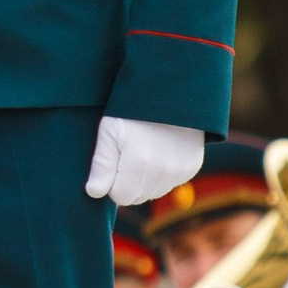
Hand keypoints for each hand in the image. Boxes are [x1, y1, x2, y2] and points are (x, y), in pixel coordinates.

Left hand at [86, 118, 205, 207]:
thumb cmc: (133, 108)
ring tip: (144, 150)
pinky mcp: (192, 166)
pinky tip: (160, 150)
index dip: (112, 182)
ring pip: (155, 192)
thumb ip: (102, 164)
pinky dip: (163, 174)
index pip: (121, 196)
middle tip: (128, 153)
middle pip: (138, 197)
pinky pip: (171, 183)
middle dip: (129, 183)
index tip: (113, 161)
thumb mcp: (110, 130)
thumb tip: (94, 193)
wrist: (171, 90)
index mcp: (139, 162)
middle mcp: (163, 171)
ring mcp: (180, 170)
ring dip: (146, 180)